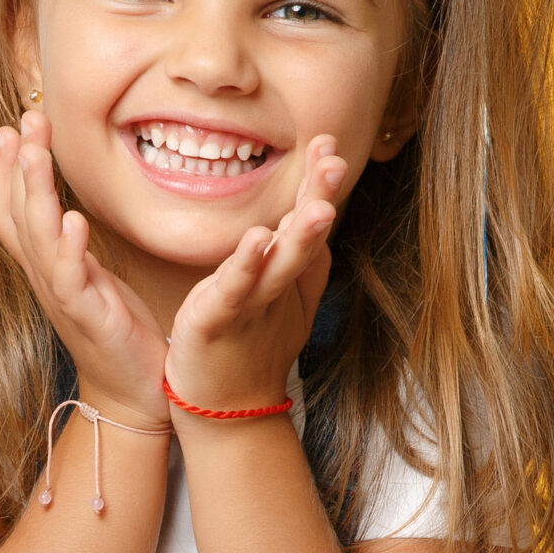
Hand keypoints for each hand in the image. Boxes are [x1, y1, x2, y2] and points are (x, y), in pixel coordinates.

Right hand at [0, 110, 169, 426]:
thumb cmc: (117, 331)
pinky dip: (69, 248)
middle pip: (13, 214)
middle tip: (25, 121)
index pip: (9, 211)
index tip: (13, 127)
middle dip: (15, 165)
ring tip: (35, 153)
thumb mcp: (91, 277)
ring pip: (35, 239)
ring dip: (33, 193)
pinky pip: (70, 279)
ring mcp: (63, 297)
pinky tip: (75, 220)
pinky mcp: (87, 316)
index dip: (4, 170)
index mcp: (45, 266)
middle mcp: (45, 278)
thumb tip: (72, 207)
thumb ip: (75, 245)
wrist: (134, 391)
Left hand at [165, 135, 347, 416]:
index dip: (319, 186)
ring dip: (299, 236)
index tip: (328, 145)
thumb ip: (302, 257)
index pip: (307, 222)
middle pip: (303, 240)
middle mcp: (275, 287)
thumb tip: (318, 211)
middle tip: (336, 163)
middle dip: (320, 201)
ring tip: (316, 207)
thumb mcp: (283, 295)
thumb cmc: (251, 347)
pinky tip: (256, 242)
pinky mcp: (216, 321)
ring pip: (280, 267)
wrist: (226, 408)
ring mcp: (250, 305)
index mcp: (287, 275)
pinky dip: (245, 268)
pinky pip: (232, 291)